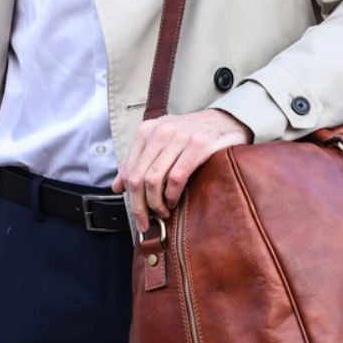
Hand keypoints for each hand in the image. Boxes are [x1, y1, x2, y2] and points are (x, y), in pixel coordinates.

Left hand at [112, 108, 250, 232]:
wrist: (225, 120)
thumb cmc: (191, 135)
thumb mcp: (161, 141)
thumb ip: (138, 161)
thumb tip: (116, 187)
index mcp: (148, 130)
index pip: (129, 170)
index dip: (130, 198)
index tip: (137, 215)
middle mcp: (161, 131)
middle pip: (138, 177)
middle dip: (140, 206)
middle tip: (146, 222)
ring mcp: (180, 137)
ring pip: (154, 179)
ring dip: (156, 203)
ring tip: (163, 212)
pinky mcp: (198, 145)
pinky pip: (176, 177)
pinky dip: (172, 195)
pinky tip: (174, 201)